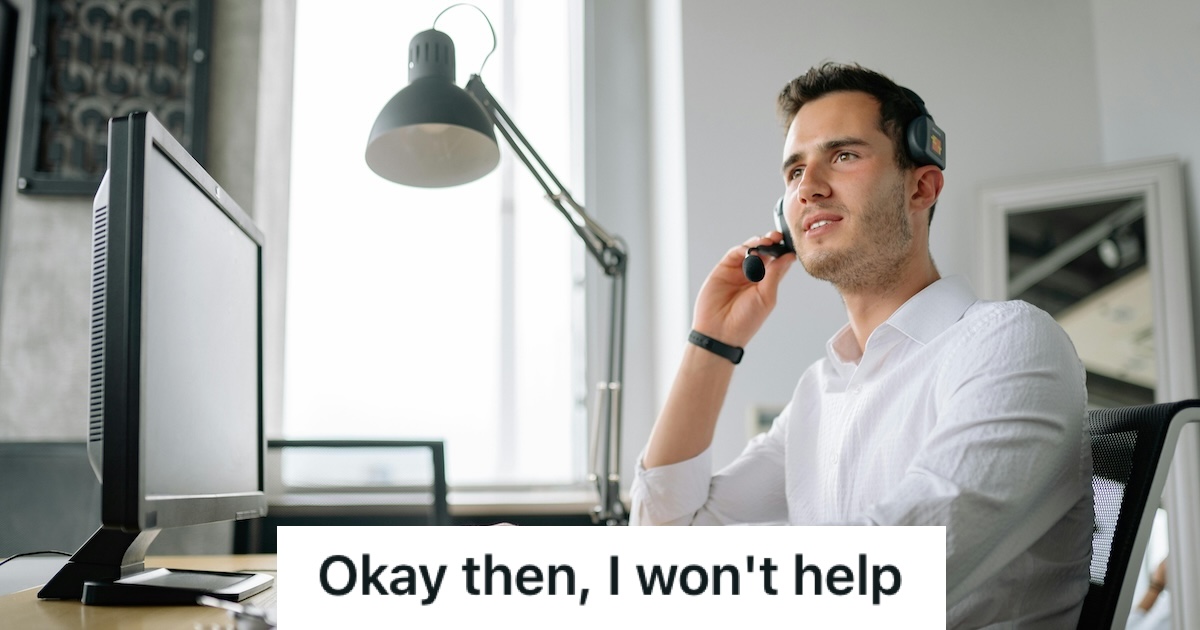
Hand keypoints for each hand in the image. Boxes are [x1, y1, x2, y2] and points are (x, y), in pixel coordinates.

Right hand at [692, 232, 794, 346]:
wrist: (719, 331)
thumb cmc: (745, 321)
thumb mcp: (766, 296)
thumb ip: (775, 274)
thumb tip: (789, 256)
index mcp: (766, 283)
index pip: (777, 262)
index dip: (783, 251)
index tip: (790, 243)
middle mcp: (752, 275)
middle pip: (764, 252)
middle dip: (771, 242)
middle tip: (777, 237)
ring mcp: (738, 271)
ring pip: (750, 250)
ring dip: (758, 243)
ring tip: (766, 242)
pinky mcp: (723, 269)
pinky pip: (734, 254)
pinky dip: (743, 248)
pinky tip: (750, 249)